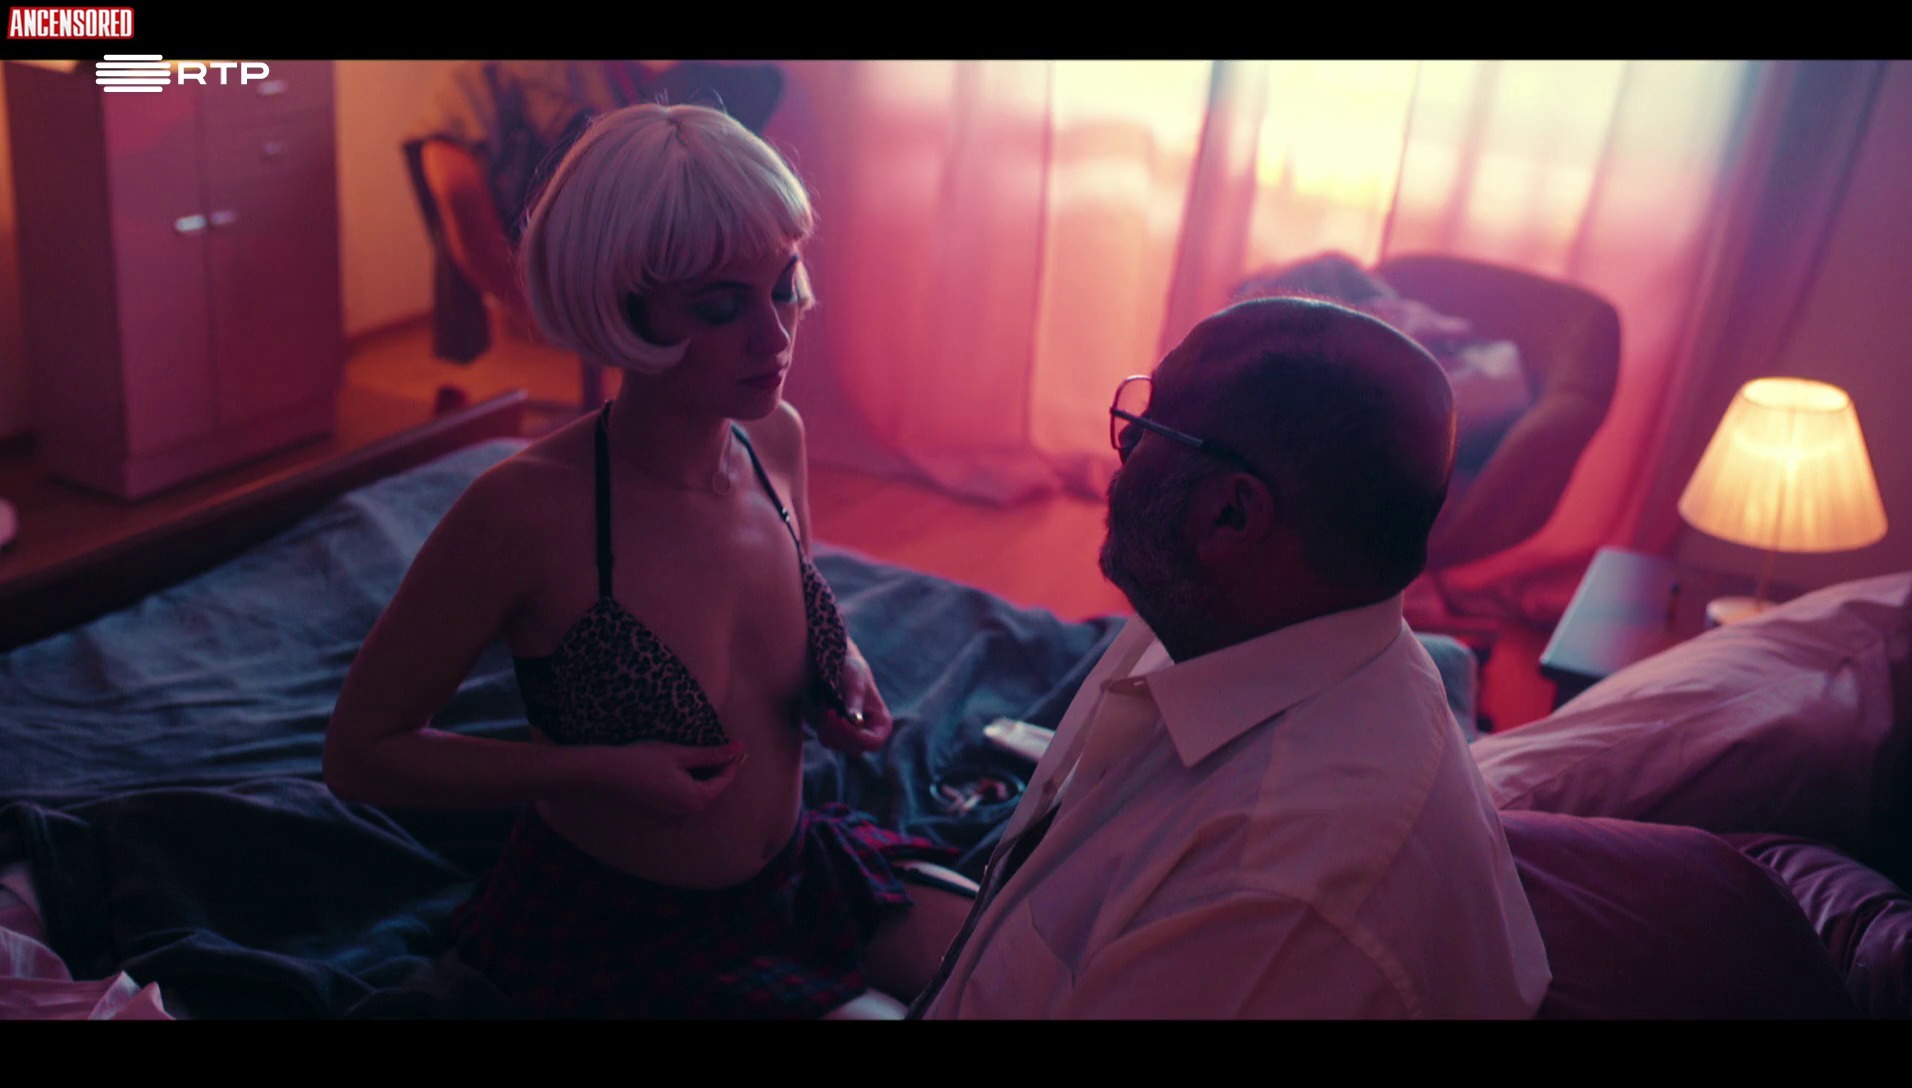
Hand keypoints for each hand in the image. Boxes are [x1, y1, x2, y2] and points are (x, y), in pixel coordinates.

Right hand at [577, 739, 746, 821]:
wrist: (609, 773)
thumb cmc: (644, 760)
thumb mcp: (681, 754)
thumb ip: (711, 754)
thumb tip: (738, 749)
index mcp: (697, 800)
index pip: (724, 782)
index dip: (732, 763)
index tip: (738, 747)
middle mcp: (687, 815)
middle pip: (713, 793)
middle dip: (720, 773)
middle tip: (726, 752)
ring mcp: (673, 819)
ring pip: (699, 800)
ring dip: (706, 783)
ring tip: (707, 762)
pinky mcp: (660, 817)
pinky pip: (684, 805)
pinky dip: (690, 791)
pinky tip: (685, 776)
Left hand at [812, 651, 892, 753]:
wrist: (833, 662)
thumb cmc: (850, 668)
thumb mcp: (854, 681)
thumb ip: (855, 700)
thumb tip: (855, 721)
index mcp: (881, 723)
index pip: (872, 743)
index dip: (855, 735)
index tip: (840, 718)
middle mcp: (867, 734)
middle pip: (853, 749)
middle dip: (837, 731)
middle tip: (827, 709)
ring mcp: (850, 736)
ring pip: (834, 744)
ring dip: (825, 725)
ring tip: (824, 702)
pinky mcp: (834, 733)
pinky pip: (823, 737)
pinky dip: (819, 723)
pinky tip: (821, 705)